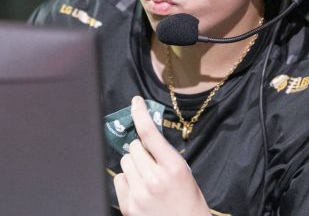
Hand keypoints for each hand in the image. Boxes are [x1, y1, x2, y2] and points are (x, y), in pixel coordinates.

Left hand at [113, 96, 209, 215]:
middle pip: (134, 147)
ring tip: (146, 178)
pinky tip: (139, 189)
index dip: (140, 114)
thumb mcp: (184, 173)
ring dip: (134, 165)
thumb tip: (146, 136)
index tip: (135, 102)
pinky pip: (119, 179)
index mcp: (173, 168)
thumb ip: (165, 155)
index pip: (150, 134)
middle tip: (151, 162)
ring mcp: (139, 194)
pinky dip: (127, 180)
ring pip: (125, 161)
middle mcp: (154, 179)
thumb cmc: (189, 201)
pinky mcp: (128, 206)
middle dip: (141, 150)